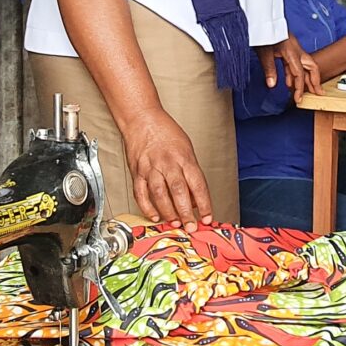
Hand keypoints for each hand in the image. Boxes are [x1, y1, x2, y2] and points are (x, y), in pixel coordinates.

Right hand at [119, 108, 212, 223]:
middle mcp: (168, 163)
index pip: (197, 184)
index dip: (204, 203)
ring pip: (159, 194)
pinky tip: (155, 216)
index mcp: (184, 158)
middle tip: (191, 226)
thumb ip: (191, 173)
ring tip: (175, 223)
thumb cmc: (166, 133)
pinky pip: (141, 193)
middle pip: (178, 191)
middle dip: (186, 212)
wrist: (142, 119)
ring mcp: (151, 168)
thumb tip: (194, 199)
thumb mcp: (186, 149)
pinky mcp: (137, 171)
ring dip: (168, 212)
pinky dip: (147, 207)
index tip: (208, 217)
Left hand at [262, 37, 319, 95]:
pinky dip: (295, 73)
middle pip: (311, 66)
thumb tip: (272, 84)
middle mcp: (295, 49)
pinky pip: (295, 63)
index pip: (299, 72)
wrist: (261, 19)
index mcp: (291, 50)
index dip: (300, 87)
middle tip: (318, 92)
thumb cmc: (263, 32)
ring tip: (307, 90)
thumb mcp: (264, 52)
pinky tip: (290, 82)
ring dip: (306, 78)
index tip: (298, 98)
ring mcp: (293, 48)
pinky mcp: (288, 48)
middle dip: (315, 80)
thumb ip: (269, 69)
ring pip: (305, 64)